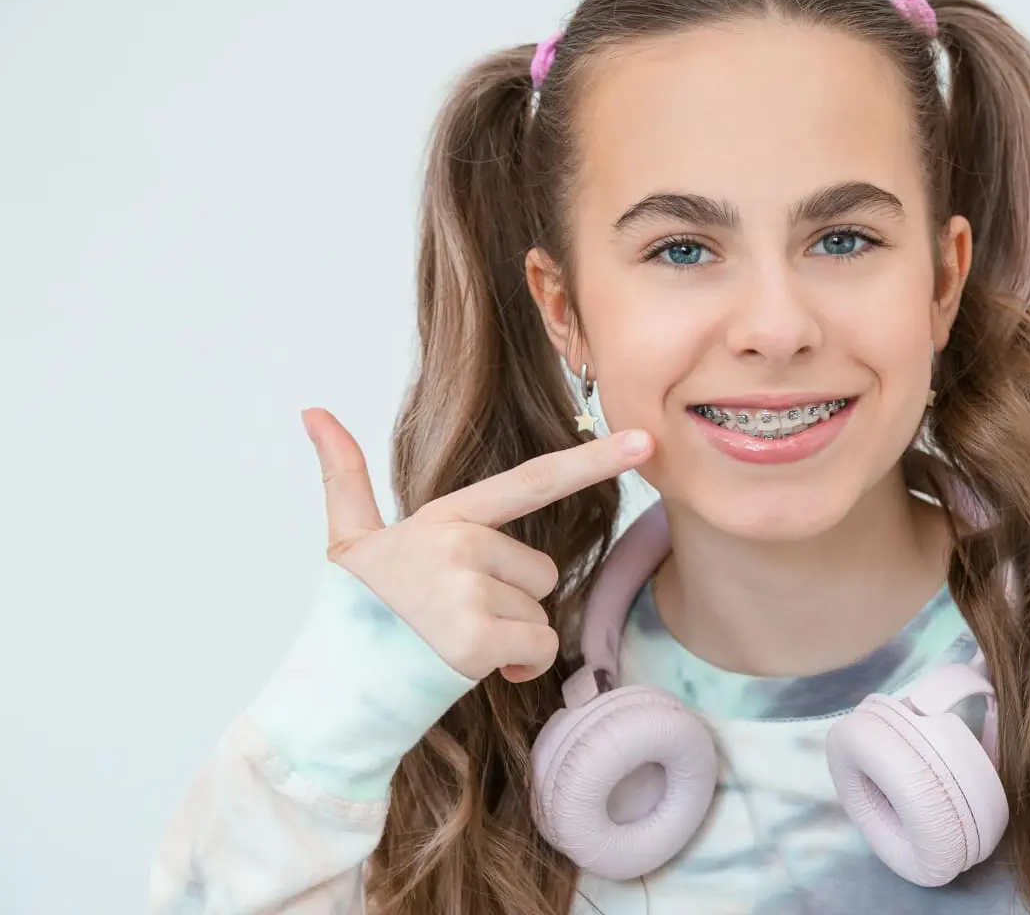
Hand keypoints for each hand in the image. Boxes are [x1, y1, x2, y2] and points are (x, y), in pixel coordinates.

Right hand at [301, 408, 652, 682]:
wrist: (330, 691)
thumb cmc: (350, 616)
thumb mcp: (349, 540)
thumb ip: (344, 475)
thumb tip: (313, 410)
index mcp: (443, 518)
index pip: (532, 481)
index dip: (593, 460)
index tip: (645, 442)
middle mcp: (459, 545)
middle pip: (542, 571)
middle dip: (513, 600)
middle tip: (454, 618)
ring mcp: (467, 591)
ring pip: (541, 610)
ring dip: (511, 635)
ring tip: (451, 642)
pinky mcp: (476, 640)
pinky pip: (537, 645)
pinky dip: (517, 664)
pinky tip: (470, 667)